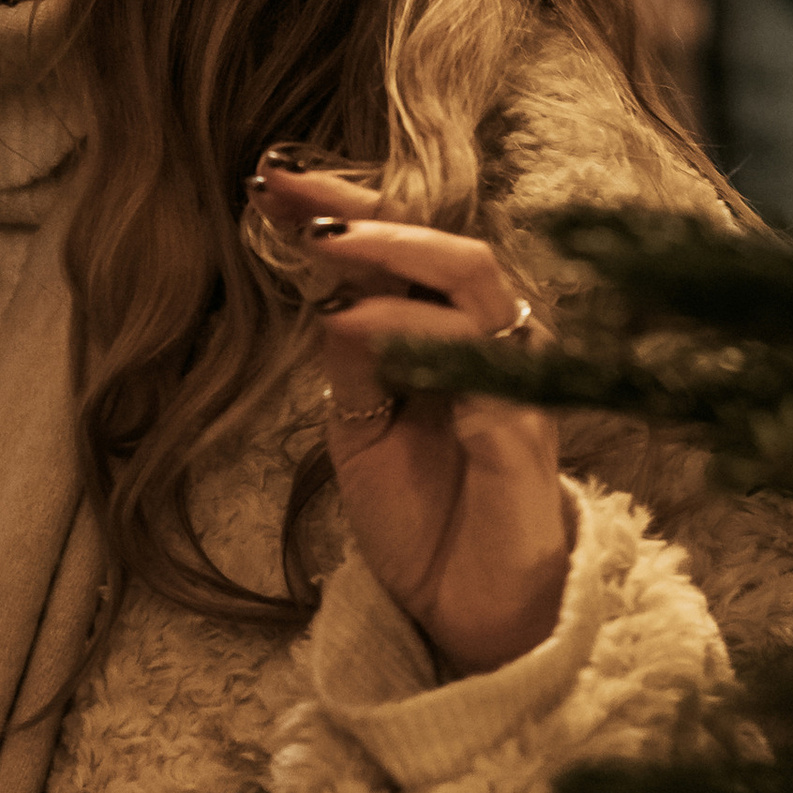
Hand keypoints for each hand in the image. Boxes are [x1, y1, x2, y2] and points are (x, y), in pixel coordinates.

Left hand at [256, 161, 570, 678]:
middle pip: (441, 242)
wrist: (470, 609)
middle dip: (363, 208)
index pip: (402, 252)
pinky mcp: (523, 425)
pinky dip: (413, 335)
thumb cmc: (422, 515)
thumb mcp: (360, 427)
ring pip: (471, 278)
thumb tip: (326, 293)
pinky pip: (477, 359)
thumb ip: (351, 360)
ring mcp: (514, 376)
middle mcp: (492, 339)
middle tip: (290, 187)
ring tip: (322, 245)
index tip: (269, 183)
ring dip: (392, 254)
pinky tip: (353, 327)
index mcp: (452, 333)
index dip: (342, 211)